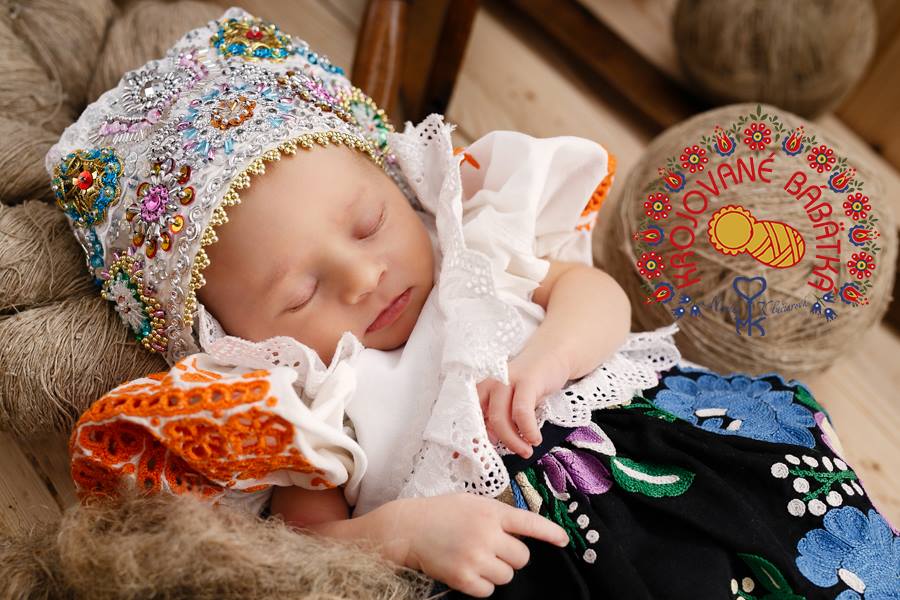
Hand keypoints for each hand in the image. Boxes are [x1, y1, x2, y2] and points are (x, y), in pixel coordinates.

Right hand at [398, 493, 568, 596]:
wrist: (407, 528)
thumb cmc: (441, 513)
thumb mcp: (473, 503)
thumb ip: (498, 515)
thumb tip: (522, 533)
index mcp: (491, 512)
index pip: (530, 523)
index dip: (551, 533)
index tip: (563, 540)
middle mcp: (487, 534)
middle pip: (522, 558)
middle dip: (511, 556)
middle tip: (492, 549)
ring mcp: (475, 557)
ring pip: (507, 576)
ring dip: (496, 571)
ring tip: (475, 558)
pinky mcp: (463, 578)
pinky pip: (488, 590)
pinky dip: (481, 584)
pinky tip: (467, 570)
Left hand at [476, 342, 569, 458]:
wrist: (551, 356)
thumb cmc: (528, 386)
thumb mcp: (509, 403)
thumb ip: (495, 420)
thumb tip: (485, 445)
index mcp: (480, 390)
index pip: (467, 418)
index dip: (465, 439)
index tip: (462, 459)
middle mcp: (489, 384)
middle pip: (483, 421)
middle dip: (493, 445)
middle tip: (510, 456)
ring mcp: (506, 380)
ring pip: (500, 418)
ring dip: (513, 440)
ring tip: (526, 450)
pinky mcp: (526, 380)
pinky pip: (522, 411)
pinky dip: (528, 429)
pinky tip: (535, 438)